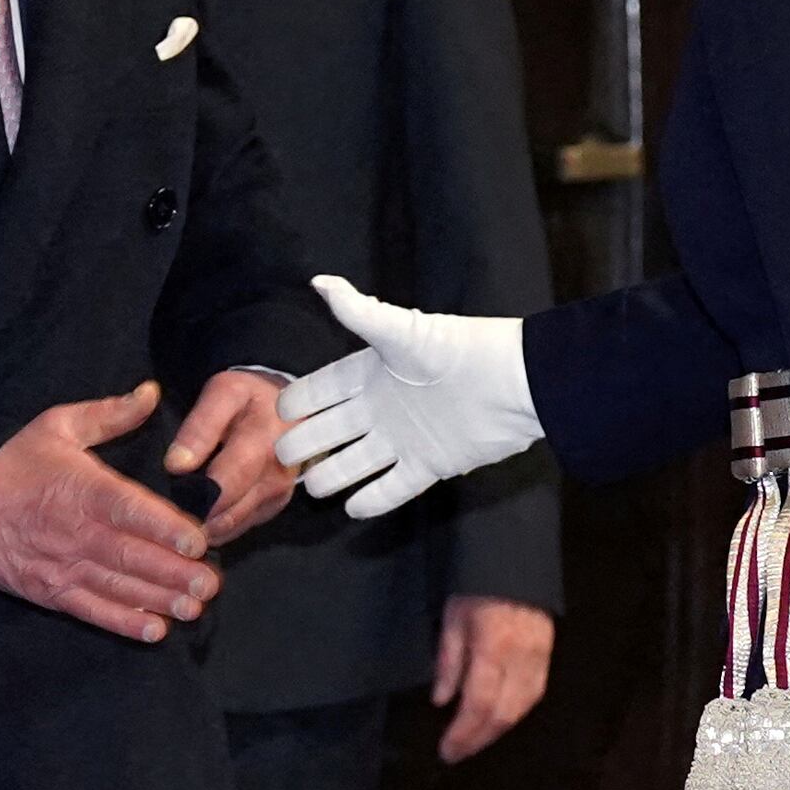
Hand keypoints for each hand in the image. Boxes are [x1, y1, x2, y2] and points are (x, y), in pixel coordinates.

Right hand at [0, 383, 215, 641]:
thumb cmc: (10, 462)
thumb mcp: (58, 426)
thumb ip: (110, 414)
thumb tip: (151, 393)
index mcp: (80, 488)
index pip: (129, 511)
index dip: (165, 527)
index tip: (197, 540)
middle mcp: (73, 531)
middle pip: (131, 556)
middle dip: (174, 573)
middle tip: (210, 583)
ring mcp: (60, 566)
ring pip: (117, 587)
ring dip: (158, 600)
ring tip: (194, 607)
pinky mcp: (48, 592)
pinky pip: (90, 610)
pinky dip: (122, 623)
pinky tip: (154, 631)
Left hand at [165, 368, 299, 546]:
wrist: (291, 409)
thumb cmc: (250, 399)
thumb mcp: (224, 393)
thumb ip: (200, 426)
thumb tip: (176, 465)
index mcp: (263, 439)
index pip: (224, 479)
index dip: (193, 495)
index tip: (167, 500)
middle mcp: (276, 473)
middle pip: (227, 511)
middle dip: (192, 517)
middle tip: (163, 516)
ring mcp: (278, 494)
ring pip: (230, 525)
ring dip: (201, 525)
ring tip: (175, 517)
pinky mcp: (274, 507)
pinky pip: (238, 528)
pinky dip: (215, 527)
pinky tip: (198, 516)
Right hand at [274, 278, 541, 516]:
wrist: (513, 384)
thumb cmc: (457, 350)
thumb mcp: (400, 332)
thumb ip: (358, 311)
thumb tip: (319, 280)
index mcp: (372, 373)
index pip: (323, 390)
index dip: (298, 400)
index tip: (276, 412)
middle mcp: (383, 407)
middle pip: (331, 430)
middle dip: (304, 443)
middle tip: (282, 457)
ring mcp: (404, 438)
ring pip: (356, 462)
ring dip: (332, 475)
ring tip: (312, 487)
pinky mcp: (429, 464)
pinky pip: (394, 488)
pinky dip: (373, 500)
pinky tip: (352, 509)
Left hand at [432, 596, 554, 761]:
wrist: (515, 558)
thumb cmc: (476, 586)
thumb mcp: (453, 618)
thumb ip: (449, 661)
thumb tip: (442, 701)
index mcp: (493, 648)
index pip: (479, 704)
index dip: (464, 733)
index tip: (447, 750)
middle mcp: (522, 658)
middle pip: (504, 714)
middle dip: (479, 739)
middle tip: (457, 753)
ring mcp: (540, 657)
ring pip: (523, 708)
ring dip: (498, 730)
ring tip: (475, 741)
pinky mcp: (549, 654)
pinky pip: (535, 694)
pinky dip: (516, 713)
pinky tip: (500, 720)